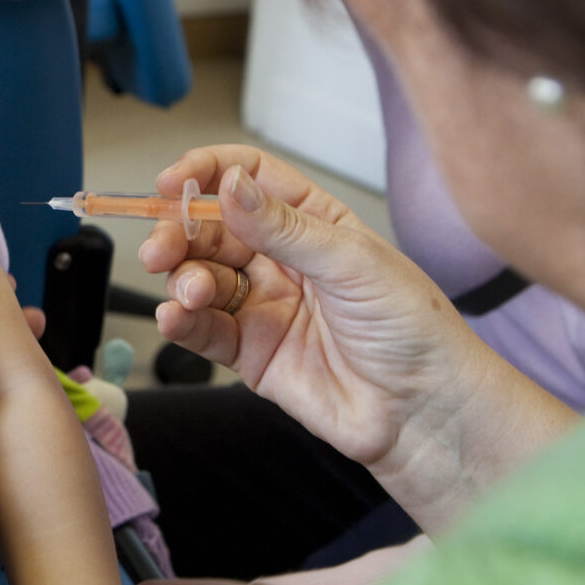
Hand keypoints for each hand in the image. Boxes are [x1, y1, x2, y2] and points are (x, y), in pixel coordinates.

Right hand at [140, 146, 575, 530]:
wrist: (422, 411)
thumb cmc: (410, 329)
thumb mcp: (350, 262)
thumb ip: (283, 227)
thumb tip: (230, 185)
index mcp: (312, 222)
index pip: (249, 179)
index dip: (207, 173)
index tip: (172, 181)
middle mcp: (282, 259)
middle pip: (212, 230)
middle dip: (179, 233)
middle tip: (161, 248)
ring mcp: (263, 305)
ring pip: (200, 277)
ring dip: (181, 279)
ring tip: (188, 294)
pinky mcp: (249, 352)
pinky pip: (202, 329)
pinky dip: (179, 321)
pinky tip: (174, 318)